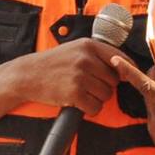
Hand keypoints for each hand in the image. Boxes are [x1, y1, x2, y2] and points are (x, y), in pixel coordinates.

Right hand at [6, 41, 121, 115]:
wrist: (28, 75)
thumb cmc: (52, 63)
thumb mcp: (75, 49)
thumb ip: (97, 54)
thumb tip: (124, 66)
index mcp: (88, 45)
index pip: (119, 58)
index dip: (126, 70)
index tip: (126, 77)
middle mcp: (86, 59)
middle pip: (114, 80)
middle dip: (105, 86)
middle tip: (89, 86)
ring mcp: (80, 76)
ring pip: (106, 95)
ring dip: (97, 98)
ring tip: (82, 93)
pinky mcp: (74, 93)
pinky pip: (95, 107)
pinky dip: (89, 109)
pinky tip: (79, 103)